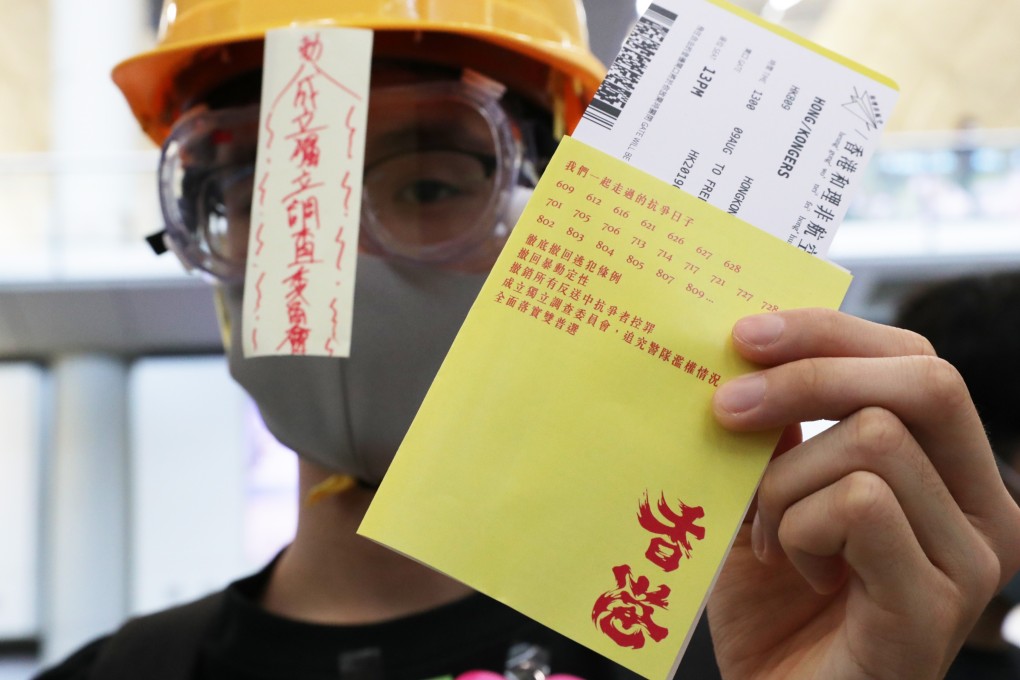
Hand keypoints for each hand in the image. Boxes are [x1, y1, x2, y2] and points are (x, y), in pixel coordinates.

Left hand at [707, 309, 1019, 679]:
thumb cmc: (773, 603)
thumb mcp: (770, 493)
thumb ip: (781, 429)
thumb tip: (753, 352)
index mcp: (950, 468)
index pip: (913, 357)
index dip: (829, 332)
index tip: (745, 334)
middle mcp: (984, 507)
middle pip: (922, 380)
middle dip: (808, 376)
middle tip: (727, 407)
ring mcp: (969, 558)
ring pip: (874, 441)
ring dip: (784, 482)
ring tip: (764, 536)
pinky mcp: (936, 605)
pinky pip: (859, 507)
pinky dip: (796, 529)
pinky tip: (792, 570)